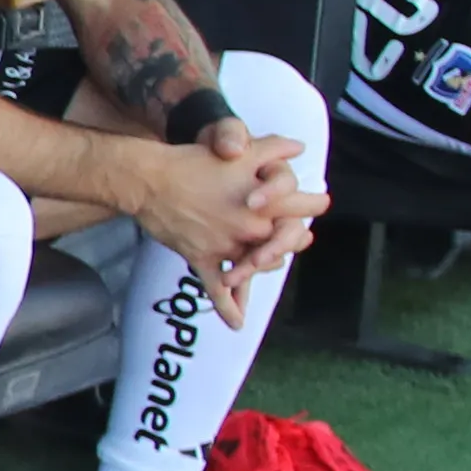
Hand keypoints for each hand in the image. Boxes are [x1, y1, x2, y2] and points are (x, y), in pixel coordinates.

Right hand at [128, 126, 325, 326]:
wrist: (152, 180)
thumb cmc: (195, 162)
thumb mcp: (241, 149)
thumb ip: (274, 148)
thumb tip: (300, 148)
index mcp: (266, 204)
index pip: (304, 208)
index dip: (314, 203)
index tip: (319, 203)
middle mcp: (251, 229)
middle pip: (286, 243)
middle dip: (292, 238)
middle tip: (297, 235)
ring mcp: (227, 248)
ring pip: (256, 266)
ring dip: (264, 265)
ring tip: (267, 260)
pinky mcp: (203, 259)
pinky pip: (218, 290)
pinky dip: (229, 308)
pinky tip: (238, 323)